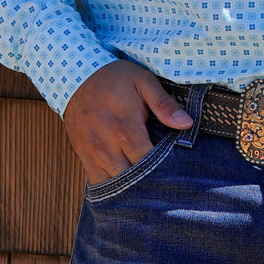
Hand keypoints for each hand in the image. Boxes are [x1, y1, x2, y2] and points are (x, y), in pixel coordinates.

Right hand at [63, 60, 193, 184]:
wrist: (76, 76)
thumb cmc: (115, 78)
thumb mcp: (143, 81)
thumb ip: (165, 104)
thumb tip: (187, 123)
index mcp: (125, 128)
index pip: (148, 163)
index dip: (163, 169)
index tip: (175, 168)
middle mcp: (106, 146)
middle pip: (132, 179)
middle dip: (149, 181)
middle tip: (165, 179)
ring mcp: (92, 154)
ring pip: (115, 185)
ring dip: (131, 187)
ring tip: (147, 182)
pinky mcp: (83, 157)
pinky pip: (98, 182)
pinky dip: (113, 186)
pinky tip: (126, 181)